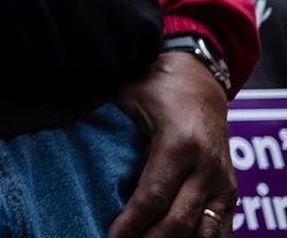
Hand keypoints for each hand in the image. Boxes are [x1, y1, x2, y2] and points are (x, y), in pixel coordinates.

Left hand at [108, 51, 235, 237]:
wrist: (200, 81)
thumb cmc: (157, 88)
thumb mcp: (127, 98)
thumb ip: (106, 127)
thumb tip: (71, 146)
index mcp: (179, 145)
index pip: (154, 196)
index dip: (132, 223)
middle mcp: (206, 168)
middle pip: (179, 221)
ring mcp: (222, 183)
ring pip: (205, 233)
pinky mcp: (231, 192)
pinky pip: (221, 230)